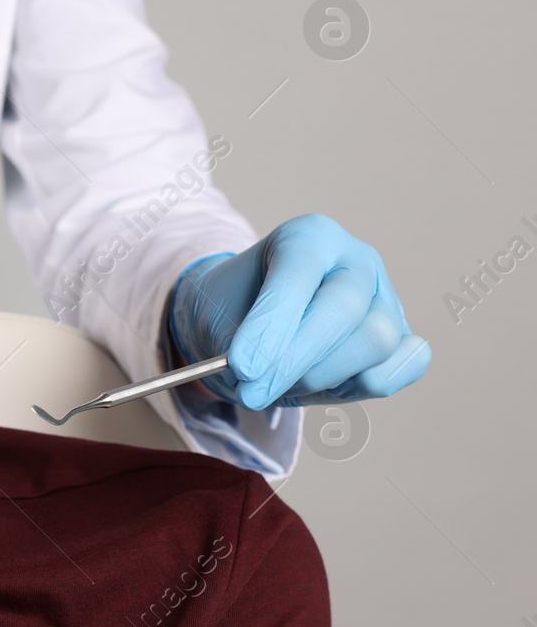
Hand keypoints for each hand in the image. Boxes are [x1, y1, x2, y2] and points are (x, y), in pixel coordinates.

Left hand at [168, 212, 429, 409]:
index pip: (298, 277)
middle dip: (293, 359)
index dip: (270, 326)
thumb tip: (264, 372)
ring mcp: (387, 297)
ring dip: (322, 375)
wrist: (250, 324)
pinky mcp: (404, 337)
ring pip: (376, 340)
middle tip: (252, 390)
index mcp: (309, 236)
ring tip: (280, 382)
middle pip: (343, 309)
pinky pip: (407, 364)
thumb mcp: (220, 318)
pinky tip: (326, 387)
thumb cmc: (235, 312)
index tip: (242, 366)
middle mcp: (356, 259)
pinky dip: (368, 384)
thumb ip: (243, 342)